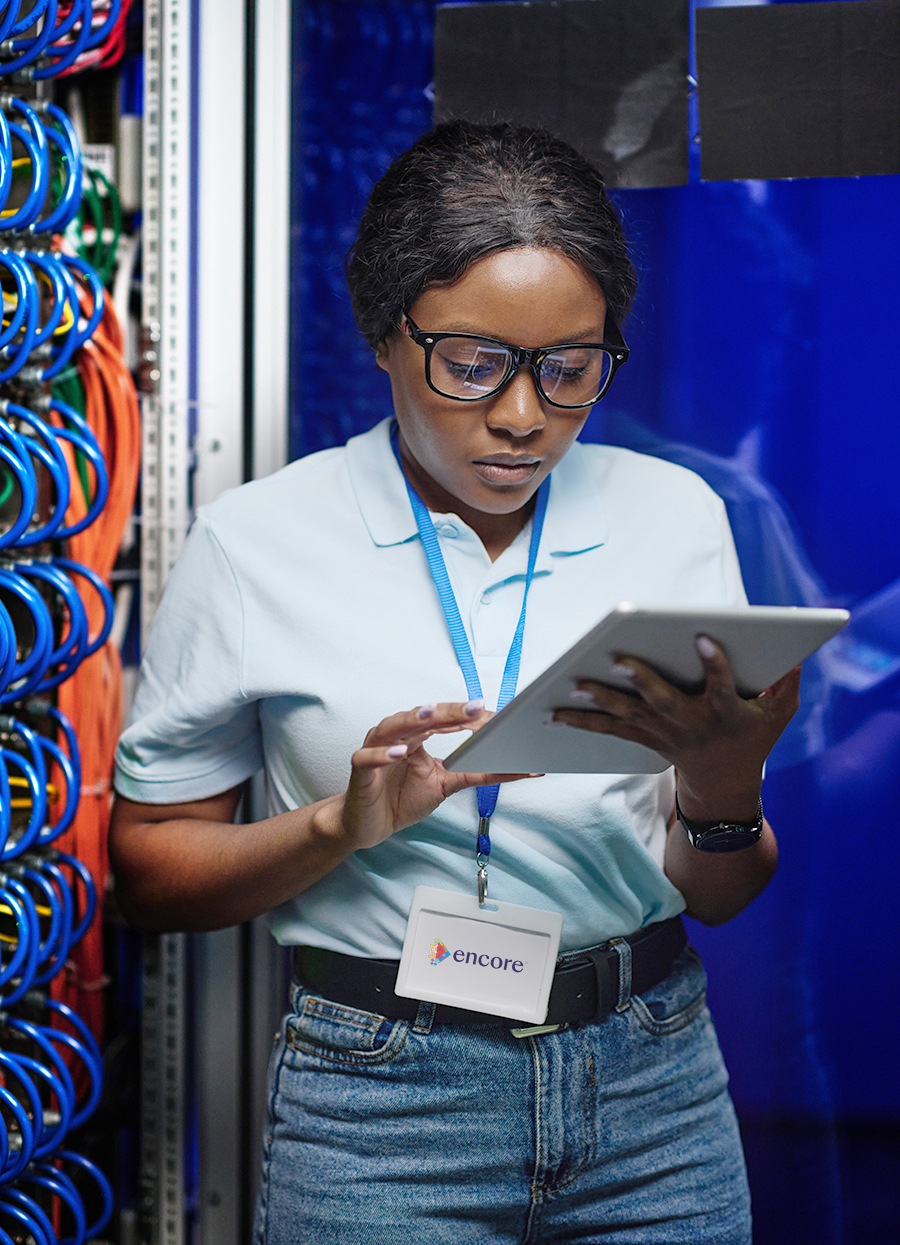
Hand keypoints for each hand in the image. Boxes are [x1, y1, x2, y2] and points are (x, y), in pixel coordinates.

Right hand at [336, 700, 534, 851]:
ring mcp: (376, 751)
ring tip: (432, 714)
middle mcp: (396, 737)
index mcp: (417, 736)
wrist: (369, 826)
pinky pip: (366, 758)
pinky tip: (398, 753)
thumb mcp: (445, 785)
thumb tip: (517, 770)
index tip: (493, 715)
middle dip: (449, 711)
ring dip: (412, 720)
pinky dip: (381, 754)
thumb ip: (476, 774)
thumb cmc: (401, 799)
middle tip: (475, 707)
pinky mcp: (360, 772)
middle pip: (423, 717)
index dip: (467, 716)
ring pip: (392, 728)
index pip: (444, 719)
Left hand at [552, 636, 800, 820]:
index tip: (704, 638)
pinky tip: (552, 714)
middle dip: (642, 681)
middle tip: (619, 659)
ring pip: (628, 716)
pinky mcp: (643, 737)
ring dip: (599, 701)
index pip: (722, 687)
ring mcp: (663, 732)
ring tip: (572, 683)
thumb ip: (786, 683)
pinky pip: (609, 730)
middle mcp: (690, 724)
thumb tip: (791, 652)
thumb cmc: (753, 735)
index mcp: (725, 713)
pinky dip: (581, 722)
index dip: (715, 664)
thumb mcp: (779, 713)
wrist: (724, 783)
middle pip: (663, 701)